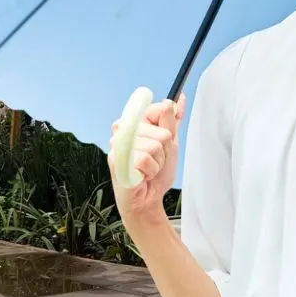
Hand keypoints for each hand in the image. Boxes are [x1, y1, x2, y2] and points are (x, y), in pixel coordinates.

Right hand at [109, 93, 186, 228]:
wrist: (147, 199)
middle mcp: (124, 128)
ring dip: (157, 163)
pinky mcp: (117, 159)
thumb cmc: (156, 172)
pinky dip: (149, 170)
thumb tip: (178, 97)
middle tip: (154, 160)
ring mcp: (118, 143)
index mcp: (136, 121)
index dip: (168, 128)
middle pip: (162, 132)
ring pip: (154, 146)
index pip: (161, 109)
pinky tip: (141, 175)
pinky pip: (145, 159)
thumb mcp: (170, 143)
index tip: (162, 141)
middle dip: (164, 151)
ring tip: (148, 168)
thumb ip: (172, 120)